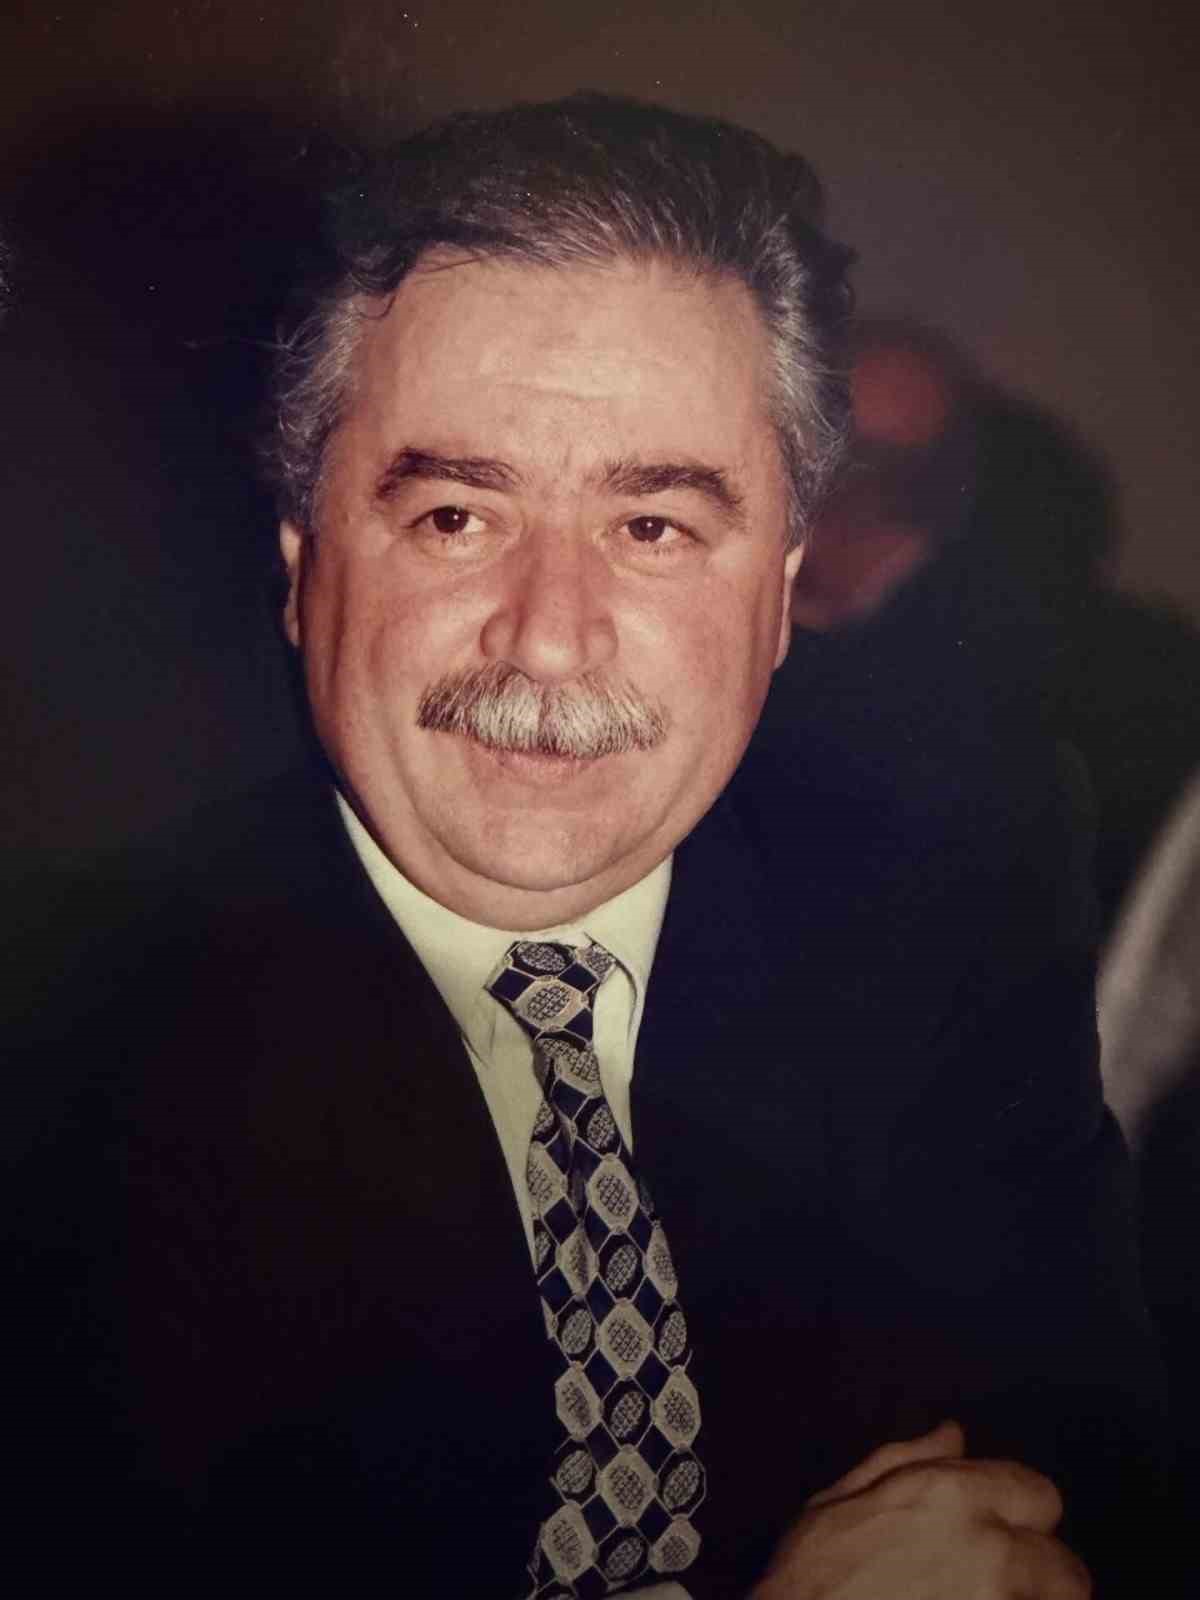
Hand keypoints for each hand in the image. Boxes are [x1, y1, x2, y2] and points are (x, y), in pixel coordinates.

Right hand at [749, 1420, 1090, 1598]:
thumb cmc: (808, 1578)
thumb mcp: (838, 1502)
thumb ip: (903, 1460)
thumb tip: (953, 1434)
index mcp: (947, 1498)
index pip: (1038, 1495)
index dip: (1023, 1515)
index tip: (1006, 1534)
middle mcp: (987, 1551)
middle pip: (1067, 1569)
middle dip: (1043, 1577)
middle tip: (1006, 1587)